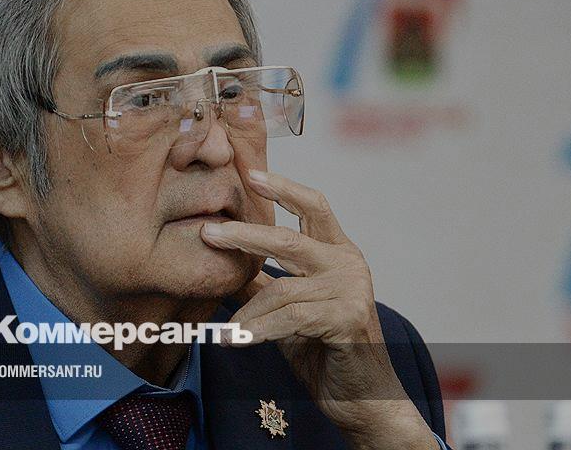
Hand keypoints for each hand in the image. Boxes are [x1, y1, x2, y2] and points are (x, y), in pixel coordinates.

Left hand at [200, 169, 435, 449]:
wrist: (363, 396)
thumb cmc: (325, 350)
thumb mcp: (289, 309)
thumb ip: (264, 285)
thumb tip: (222, 265)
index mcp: (337, 251)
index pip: (312, 206)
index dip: (283, 187)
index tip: (249, 173)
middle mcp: (348, 263)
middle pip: (289, 238)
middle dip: (245, 235)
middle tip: (208, 232)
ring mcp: (351, 289)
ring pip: (282, 288)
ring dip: (246, 311)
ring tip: (219, 329)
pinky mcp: (348, 318)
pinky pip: (290, 319)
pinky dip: (257, 330)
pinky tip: (234, 339)